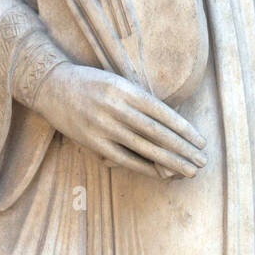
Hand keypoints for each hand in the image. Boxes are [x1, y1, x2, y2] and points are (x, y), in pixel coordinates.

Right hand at [28, 62, 206, 178]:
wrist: (52, 86)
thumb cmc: (91, 83)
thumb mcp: (117, 81)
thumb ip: (139, 101)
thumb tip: (170, 122)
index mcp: (124, 89)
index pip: (161, 112)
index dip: (183, 128)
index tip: (200, 141)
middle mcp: (115, 107)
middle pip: (156, 133)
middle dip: (183, 149)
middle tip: (202, 161)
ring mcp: (103, 126)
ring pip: (144, 148)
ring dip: (170, 161)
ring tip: (188, 170)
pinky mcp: (93, 142)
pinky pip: (125, 159)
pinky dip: (145, 167)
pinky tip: (161, 173)